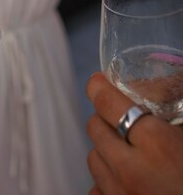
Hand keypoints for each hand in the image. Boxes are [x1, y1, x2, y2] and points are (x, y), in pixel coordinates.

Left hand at [86, 72, 182, 194]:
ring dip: (105, 149)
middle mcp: (131, 170)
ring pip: (93, 159)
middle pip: (95, 127)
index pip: (108, 103)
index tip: (98, 82)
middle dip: (105, 117)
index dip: (100, 88)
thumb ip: (178, 114)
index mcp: (158, 145)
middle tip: (120, 116)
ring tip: (126, 150)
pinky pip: (97, 193)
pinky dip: (106, 184)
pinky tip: (124, 182)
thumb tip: (169, 86)